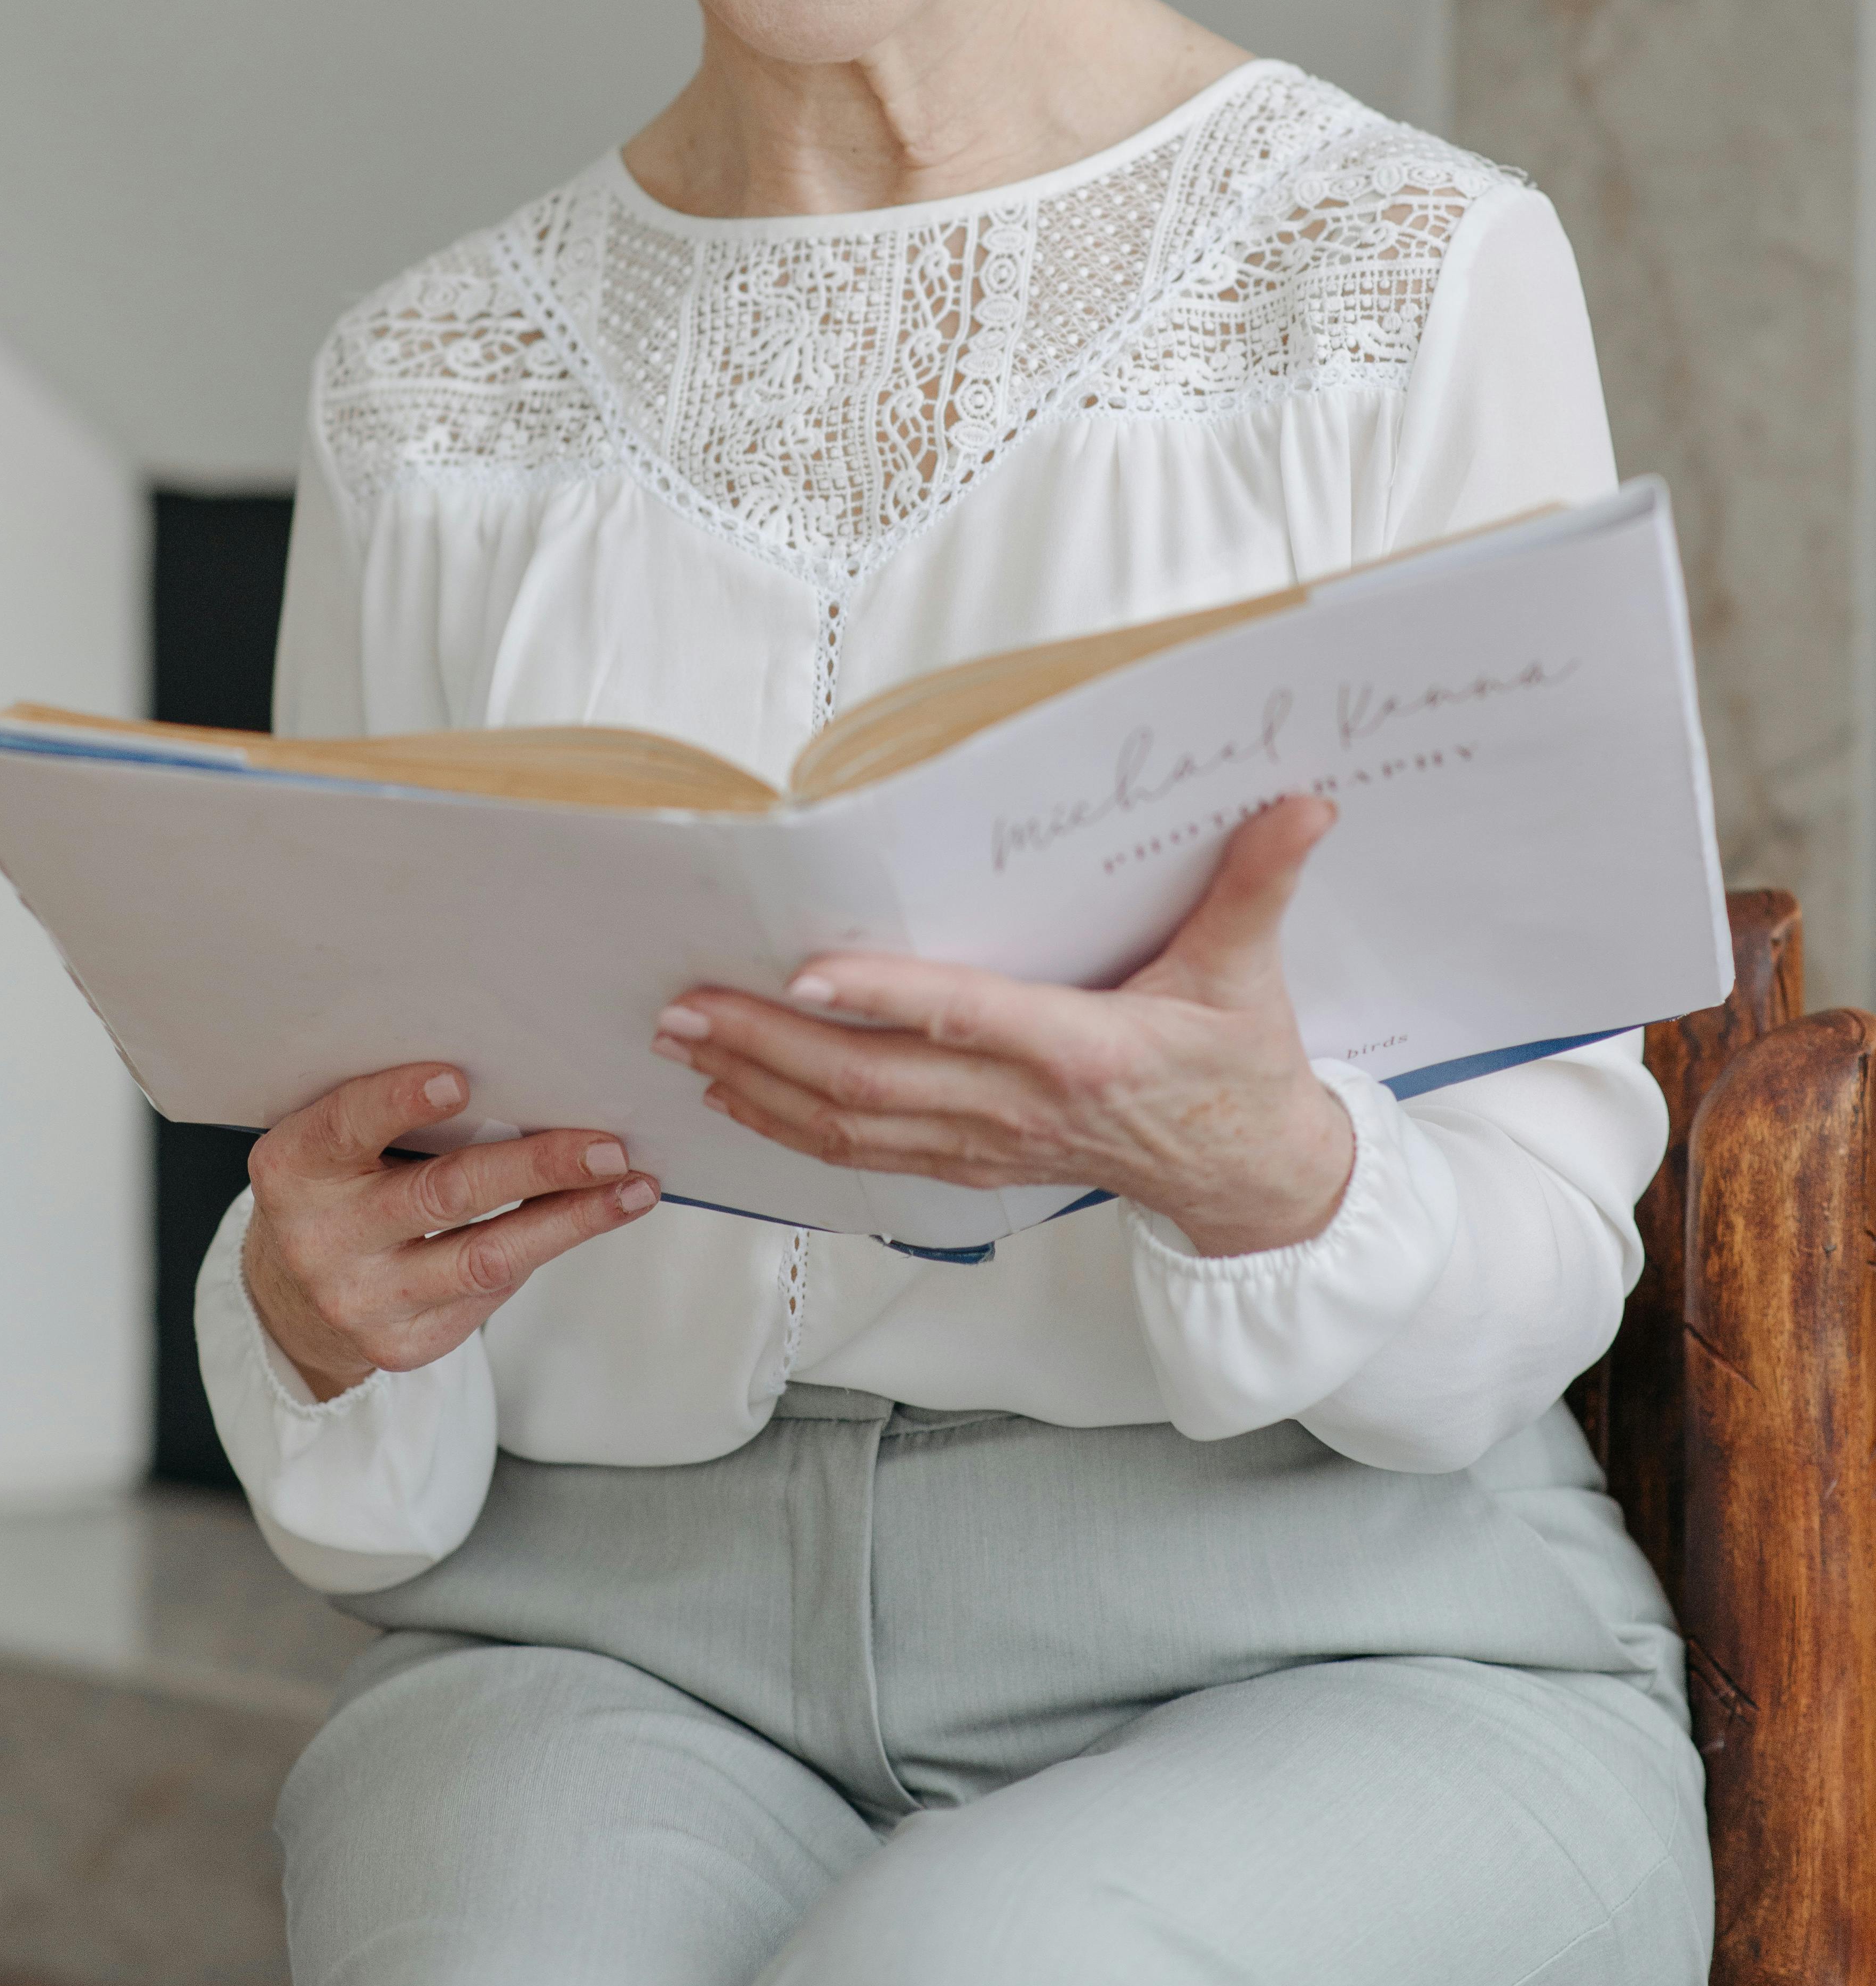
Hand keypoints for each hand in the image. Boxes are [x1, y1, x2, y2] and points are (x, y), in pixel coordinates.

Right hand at [241, 1063, 658, 1400]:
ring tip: (632, 1187)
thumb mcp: (336, 1141)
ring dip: (571, 1219)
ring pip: (484, 1258)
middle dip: (536, 1167)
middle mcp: (320, 1240)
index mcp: (294, 1168)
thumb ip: (393, 1111)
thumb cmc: (338, 1185)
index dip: (398, 1101)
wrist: (292, 1293)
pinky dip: (543, 1249)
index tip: (460, 1077)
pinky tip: (588, 1218)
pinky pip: (488, 1295)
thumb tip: (522, 1070)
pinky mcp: (401, 1346)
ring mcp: (360, 1302)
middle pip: (443, 1195)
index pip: (346, 1126)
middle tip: (608, 1146)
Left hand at [651, 796, 1350, 1257]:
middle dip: (766, 1046)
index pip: (964, 1020)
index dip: (883, 998)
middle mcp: (1020, 1107)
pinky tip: (734, 1099)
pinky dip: (790, 1131)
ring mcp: (987, 1146)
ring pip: (851, 1128)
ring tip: (681, 1045)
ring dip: (758, 1088)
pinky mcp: (971, 1168)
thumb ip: (1260, 884)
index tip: (804, 972)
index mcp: (1084, 1050)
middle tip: (682, 1008)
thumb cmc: (1241, 1070)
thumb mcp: (1251, 973)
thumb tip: (1303, 803)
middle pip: (873, 1084)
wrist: (1252, 1182)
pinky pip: (864, 1157)